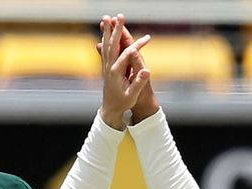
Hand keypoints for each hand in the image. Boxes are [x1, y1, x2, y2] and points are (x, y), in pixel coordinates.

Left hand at [99, 13, 151, 129]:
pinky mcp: (106, 66)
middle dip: (117, 29)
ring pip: (106, 44)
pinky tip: (104, 32)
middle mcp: (109, 66)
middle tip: (120, 16)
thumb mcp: (133, 95)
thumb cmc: (123, 102)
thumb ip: (139, 82)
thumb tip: (147, 71)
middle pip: (113, 44)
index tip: (148, 38)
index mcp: (116, 72)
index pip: (127, 54)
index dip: (138, 45)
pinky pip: (105, 49)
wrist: (110, 109)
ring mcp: (106, 66)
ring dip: (107, 30)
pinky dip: (105, 39)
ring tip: (107, 18)